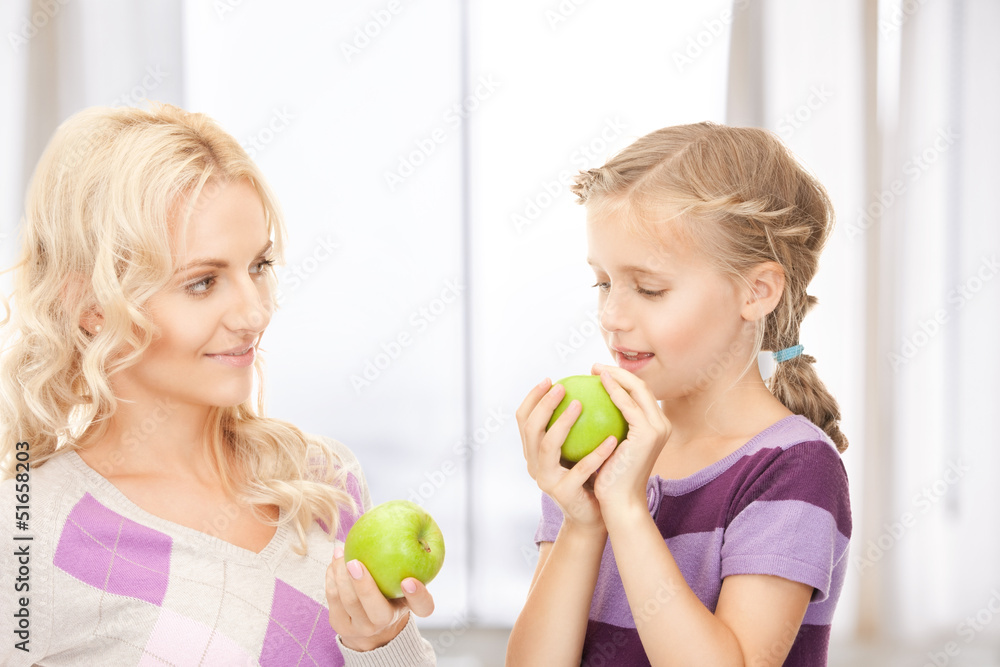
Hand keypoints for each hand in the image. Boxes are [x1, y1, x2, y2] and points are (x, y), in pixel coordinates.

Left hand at [326, 544, 434, 651]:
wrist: (367, 623)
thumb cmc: (389, 592)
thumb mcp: (402, 581)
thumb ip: (409, 562)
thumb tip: (413, 531)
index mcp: (406, 609)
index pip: (422, 607)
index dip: (418, 595)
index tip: (408, 581)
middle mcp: (385, 624)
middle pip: (376, 610)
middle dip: (364, 587)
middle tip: (354, 562)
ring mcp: (361, 628)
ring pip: (349, 602)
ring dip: (341, 575)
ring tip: (340, 553)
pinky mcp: (340, 625)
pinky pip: (333, 598)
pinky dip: (332, 577)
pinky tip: (334, 562)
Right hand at [516, 377, 618, 532]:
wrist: (596, 515)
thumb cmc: (590, 476)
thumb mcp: (577, 448)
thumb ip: (572, 426)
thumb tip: (581, 387)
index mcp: (533, 453)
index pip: (523, 420)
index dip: (532, 398)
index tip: (549, 379)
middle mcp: (534, 465)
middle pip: (530, 429)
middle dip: (544, 404)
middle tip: (563, 387)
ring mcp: (546, 481)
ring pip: (548, 445)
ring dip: (563, 421)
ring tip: (580, 404)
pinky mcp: (564, 493)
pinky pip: (582, 468)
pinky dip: (597, 452)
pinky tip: (613, 438)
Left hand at [589, 364, 671, 515]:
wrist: (620, 503)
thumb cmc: (609, 479)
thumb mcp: (609, 448)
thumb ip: (607, 427)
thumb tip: (584, 406)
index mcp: (655, 427)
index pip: (639, 394)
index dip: (621, 379)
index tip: (597, 373)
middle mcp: (661, 425)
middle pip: (642, 386)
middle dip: (619, 371)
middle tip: (594, 367)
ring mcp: (657, 429)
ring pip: (638, 389)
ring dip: (616, 375)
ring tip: (594, 370)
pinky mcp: (648, 434)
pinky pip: (628, 405)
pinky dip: (614, 390)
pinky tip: (597, 383)